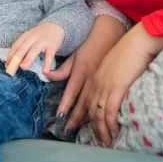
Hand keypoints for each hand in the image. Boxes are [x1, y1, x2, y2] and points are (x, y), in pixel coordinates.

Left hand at [7, 22, 64, 73]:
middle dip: (17, 57)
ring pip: (34, 50)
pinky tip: (45, 71)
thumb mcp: (29, 38)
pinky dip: (47, 63)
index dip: (10, 55)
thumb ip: (23, 47)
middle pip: (23, 48)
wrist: (55, 26)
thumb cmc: (39, 35)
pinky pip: (49, 55)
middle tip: (12, 67)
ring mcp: (42, 42)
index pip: (16, 46)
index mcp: (25, 37)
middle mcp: (32, 38)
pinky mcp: (52, 46)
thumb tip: (14, 62)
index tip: (7, 65)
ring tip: (24, 68)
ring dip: (28, 59)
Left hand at [45, 15, 125, 132]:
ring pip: (94, 103)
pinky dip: (102, 111)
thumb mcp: (75, 54)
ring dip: (89, 118)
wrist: (112, 31)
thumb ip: (63, 68)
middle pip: (82, 102)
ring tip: (84, 129)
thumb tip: (47, 75)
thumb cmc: (92, 41)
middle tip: (69, 130)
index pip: (71, 92)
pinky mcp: (114, 82)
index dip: (65, 105)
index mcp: (80, 71)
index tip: (60, 117)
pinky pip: (106, 100)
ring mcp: (103, 81)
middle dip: (75, 118)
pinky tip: (101, 119)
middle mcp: (90, 78)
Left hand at [88, 22, 162, 146]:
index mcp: (93, 76)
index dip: (81, 115)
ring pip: (98, 114)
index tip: (80, 126)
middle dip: (91, 128)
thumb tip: (114, 92)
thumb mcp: (113, 65)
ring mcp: (104, 85)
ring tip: (106, 142)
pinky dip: (111, 124)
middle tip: (98, 142)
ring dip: (102, 131)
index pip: (83, 100)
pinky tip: (114, 132)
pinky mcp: (115, 88)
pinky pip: (109, 111)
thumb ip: (110, 78)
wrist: (139, 41)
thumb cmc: (130, 51)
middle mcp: (95, 82)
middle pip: (88, 110)